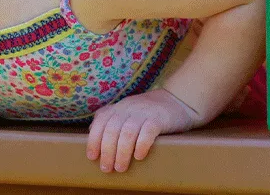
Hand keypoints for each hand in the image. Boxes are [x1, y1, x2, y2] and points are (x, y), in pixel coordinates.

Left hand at [86, 88, 203, 172]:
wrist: (177, 100)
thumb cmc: (148, 111)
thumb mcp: (127, 110)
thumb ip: (110, 118)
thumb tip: (91, 132)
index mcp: (118, 107)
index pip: (100, 121)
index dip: (94, 139)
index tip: (92, 157)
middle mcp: (128, 108)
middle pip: (112, 129)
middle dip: (107, 151)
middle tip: (107, 168)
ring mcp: (143, 112)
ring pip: (127, 132)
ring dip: (121, 152)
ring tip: (120, 168)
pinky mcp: (159, 118)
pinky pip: (148, 131)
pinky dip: (141, 145)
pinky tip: (139, 156)